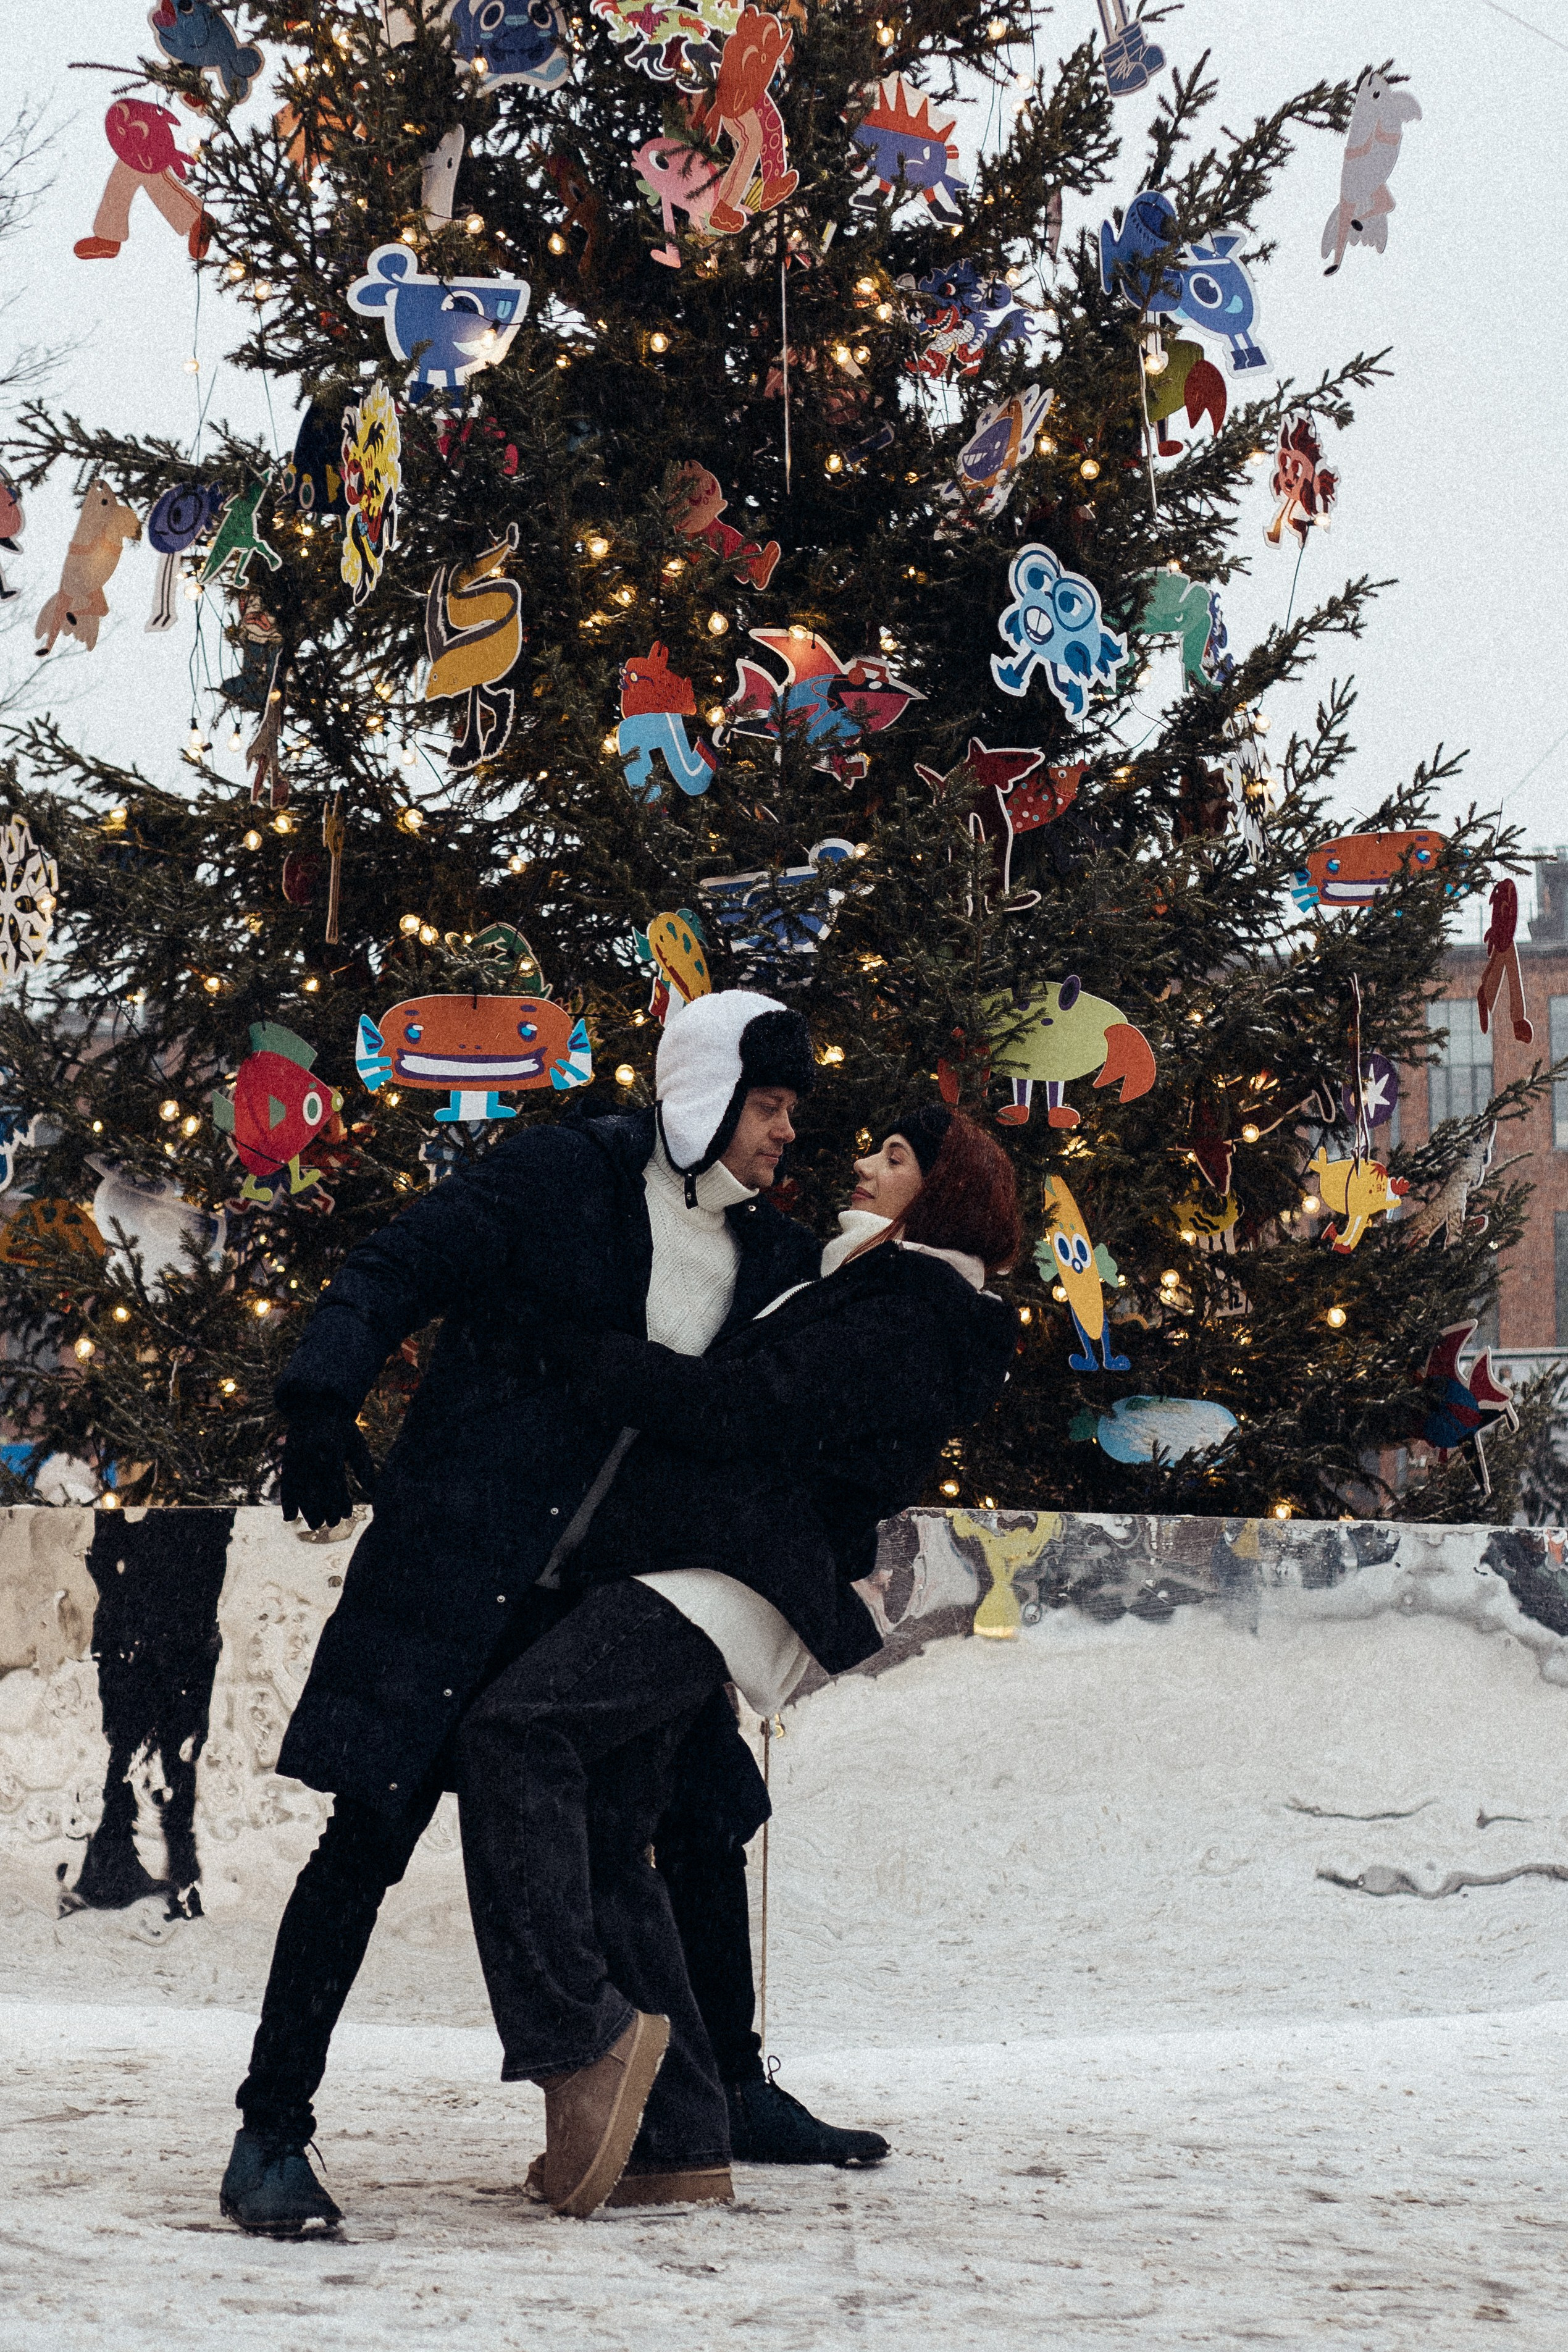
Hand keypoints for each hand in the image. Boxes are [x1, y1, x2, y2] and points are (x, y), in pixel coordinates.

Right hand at [279, 1403, 377, 1530]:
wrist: (316, 1407)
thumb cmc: (342, 1429)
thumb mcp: (356, 1443)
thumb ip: (364, 1466)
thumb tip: (373, 1492)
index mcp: (332, 1445)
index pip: (335, 1478)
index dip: (339, 1499)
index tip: (346, 1515)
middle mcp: (312, 1451)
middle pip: (316, 1486)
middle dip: (324, 1507)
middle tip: (333, 1523)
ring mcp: (297, 1455)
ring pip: (300, 1488)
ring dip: (306, 1509)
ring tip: (316, 1524)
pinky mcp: (288, 1459)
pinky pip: (286, 1482)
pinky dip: (286, 1500)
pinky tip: (289, 1517)